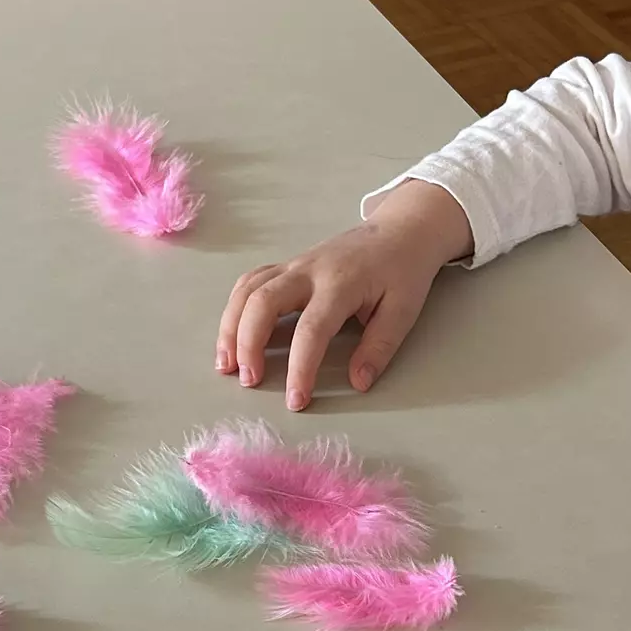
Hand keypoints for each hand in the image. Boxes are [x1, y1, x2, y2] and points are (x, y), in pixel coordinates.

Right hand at [216, 180, 471, 411]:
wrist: (400, 230)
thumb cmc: (403, 272)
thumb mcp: (403, 311)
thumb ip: (380, 347)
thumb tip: (358, 382)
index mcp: (341, 283)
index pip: (311, 330)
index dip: (300, 368)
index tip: (296, 400)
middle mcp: (309, 271)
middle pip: (262, 301)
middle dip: (248, 343)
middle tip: (248, 380)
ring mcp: (294, 265)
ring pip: (248, 290)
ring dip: (230, 327)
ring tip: (226, 365)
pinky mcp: (287, 266)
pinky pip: (250, 283)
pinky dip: (235, 309)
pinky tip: (232, 336)